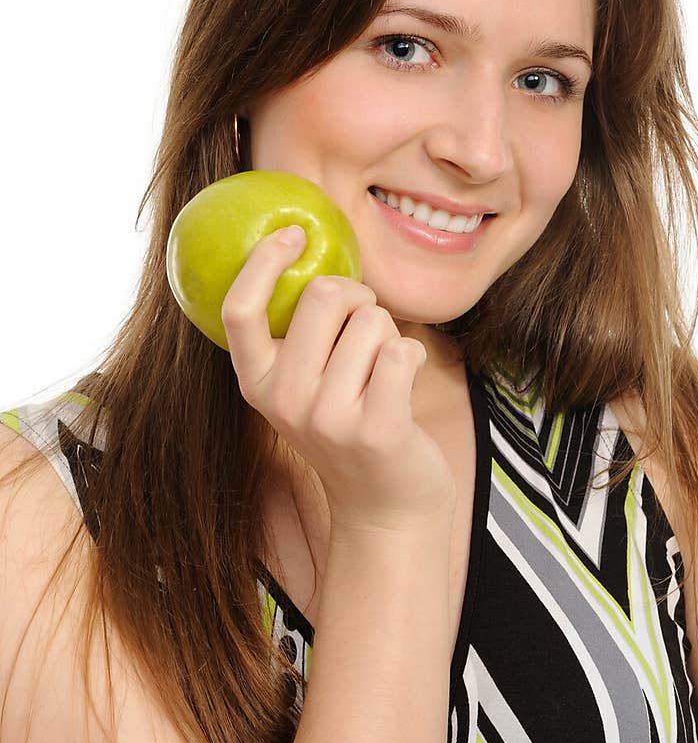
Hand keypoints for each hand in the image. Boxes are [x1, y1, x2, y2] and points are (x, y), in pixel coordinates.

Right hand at [221, 227, 457, 532]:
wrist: (385, 509)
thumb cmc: (350, 428)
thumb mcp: (305, 387)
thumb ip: (300, 335)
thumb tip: (308, 248)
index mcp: (257, 383)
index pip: (239, 309)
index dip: (263, 261)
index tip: (294, 234)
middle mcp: (284, 400)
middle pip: (322, 295)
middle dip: (358, 297)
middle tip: (366, 327)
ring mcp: (328, 417)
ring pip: (372, 320)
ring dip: (389, 334)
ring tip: (384, 373)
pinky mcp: (376, 428)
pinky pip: (402, 350)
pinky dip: (413, 356)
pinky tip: (404, 385)